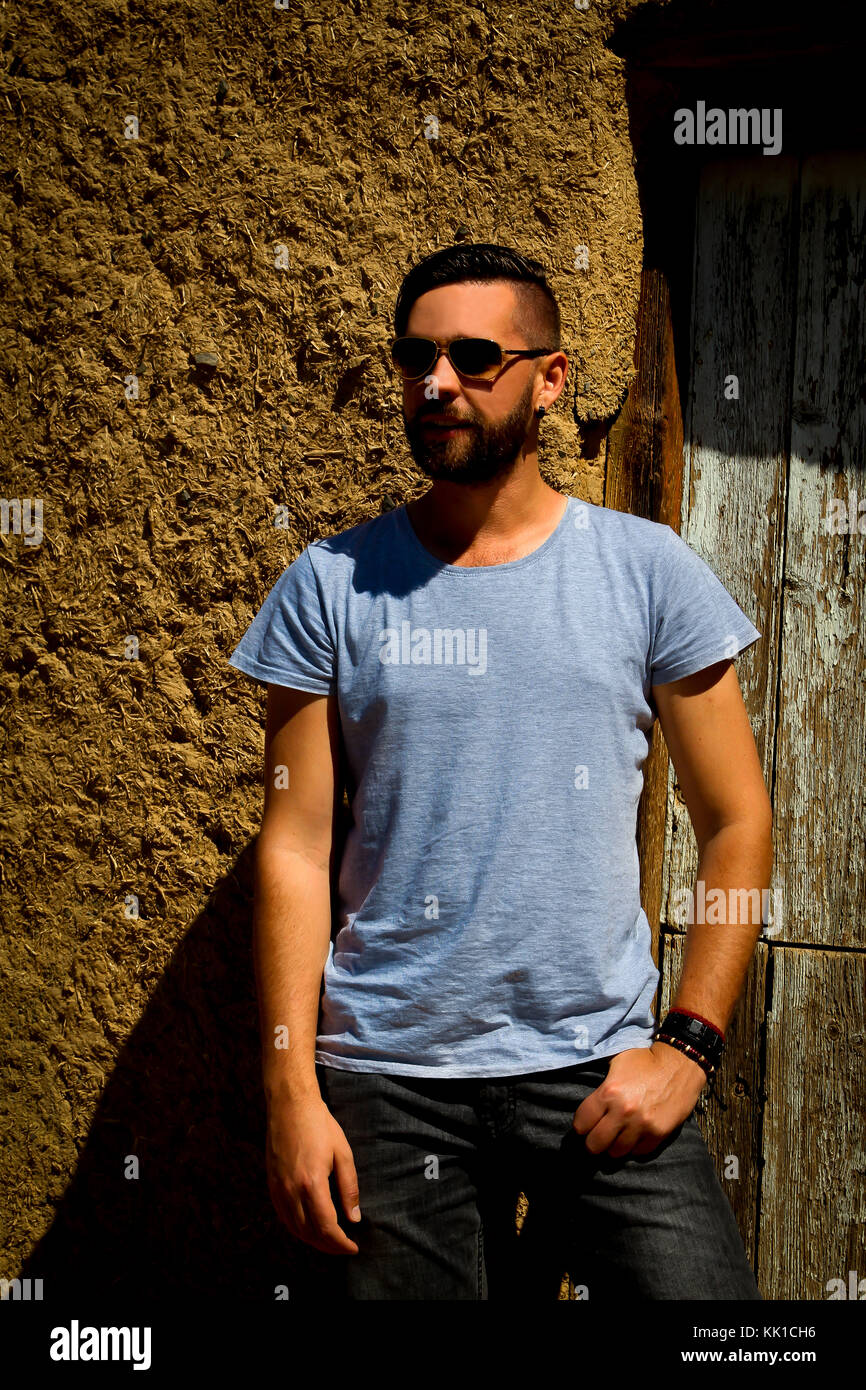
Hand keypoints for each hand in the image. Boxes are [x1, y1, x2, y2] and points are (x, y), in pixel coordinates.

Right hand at [265, 1092, 361, 1254]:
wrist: (289, 1106)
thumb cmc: (319, 1125)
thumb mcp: (343, 1153)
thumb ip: (349, 1188)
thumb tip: (354, 1218)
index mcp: (312, 1183)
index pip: (326, 1227)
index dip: (340, 1243)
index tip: (353, 1247)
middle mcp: (291, 1191)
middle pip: (309, 1233)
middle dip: (328, 1246)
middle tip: (344, 1247)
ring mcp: (278, 1189)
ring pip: (294, 1228)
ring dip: (313, 1240)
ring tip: (330, 1241)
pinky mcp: (271, 1185)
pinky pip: (283, 1217)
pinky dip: (297, 1229)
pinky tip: (309, 1228)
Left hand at [572, 1042, 707, 1157]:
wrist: (679, 1063)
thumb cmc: (644, 1060)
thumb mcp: (616, 1063)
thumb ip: (601, 1087)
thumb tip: (587, 1107)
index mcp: (609, 1092)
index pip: (581, 1123)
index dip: (580, 1125)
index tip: (584, 1125)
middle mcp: (624, 1112)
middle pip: (595, 1144)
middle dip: (592, 1142)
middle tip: (597, 1137)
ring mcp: (642, 1125)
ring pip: (616, 1152)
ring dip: (613, 1146)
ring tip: (616, 1138)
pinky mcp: (659, 1134)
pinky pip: (638, 1152)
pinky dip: (634, 1147)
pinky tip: (634, 1136)